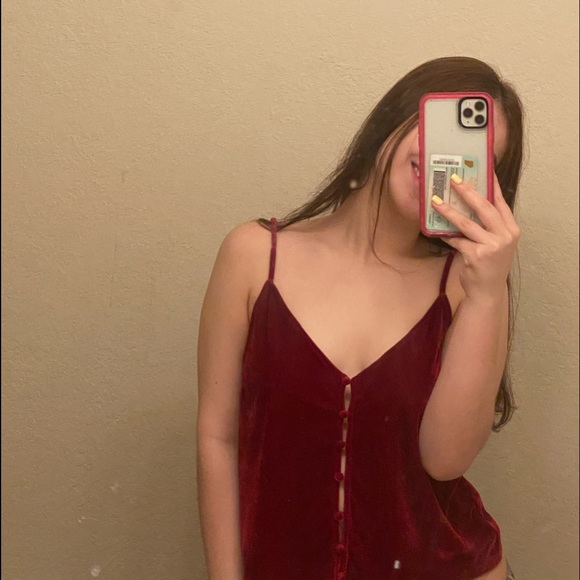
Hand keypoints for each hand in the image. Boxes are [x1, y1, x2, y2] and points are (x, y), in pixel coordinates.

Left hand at [431, 173, 519, 301]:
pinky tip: (435, 229)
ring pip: (466, 223)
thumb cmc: (489, 263)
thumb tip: (468, 201)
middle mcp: (505, 236)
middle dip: (467, 191)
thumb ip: (488, 225)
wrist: (487, 290)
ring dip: (448, 211)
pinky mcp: (476, 256)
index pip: (501, 202)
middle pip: (484, 207)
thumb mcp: (495, 242)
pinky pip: (456, 240)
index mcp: (511, 229)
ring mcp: (491, 246)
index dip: (492, 185)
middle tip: (453, 179)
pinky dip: (445, 234)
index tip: (484, 169)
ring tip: (435, 201)